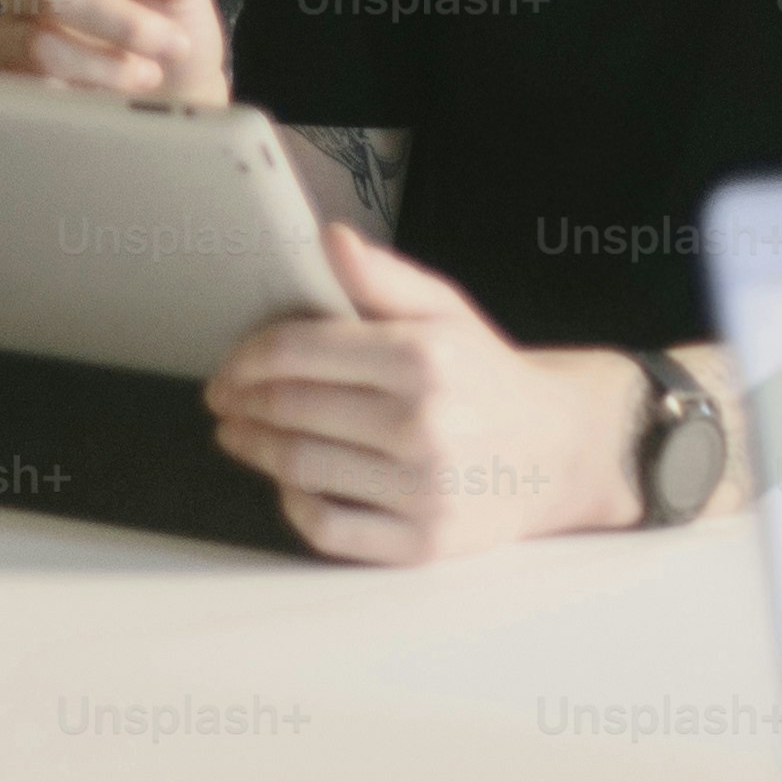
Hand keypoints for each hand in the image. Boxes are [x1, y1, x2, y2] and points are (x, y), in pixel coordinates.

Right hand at [0, 0, 228, 107]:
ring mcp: (10, 40)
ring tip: (144, 76)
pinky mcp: (6, 91)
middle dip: (116, 19)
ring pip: (36, 46)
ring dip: (102, 65)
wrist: (178, 102)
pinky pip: (26, 92)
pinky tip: (102, 99)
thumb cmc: (173, 30)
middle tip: (168, 43)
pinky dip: (79, 97)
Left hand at [205, 224, 636, 563]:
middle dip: (241, 403)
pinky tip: (287, 484)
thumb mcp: (444, 310)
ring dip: (254, 449)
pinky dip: (294, 505)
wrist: (559, 451)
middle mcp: (424, 425)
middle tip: (222, 401)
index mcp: (422, 359)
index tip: (228, 365)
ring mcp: (424, 489)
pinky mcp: (425, 542)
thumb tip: (329, 239)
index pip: (296, 351)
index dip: (244, 357)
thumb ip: (381, 277)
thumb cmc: (485, 375)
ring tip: (238, 435)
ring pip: (301, 467)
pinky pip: (331, 529)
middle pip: (290, 410)